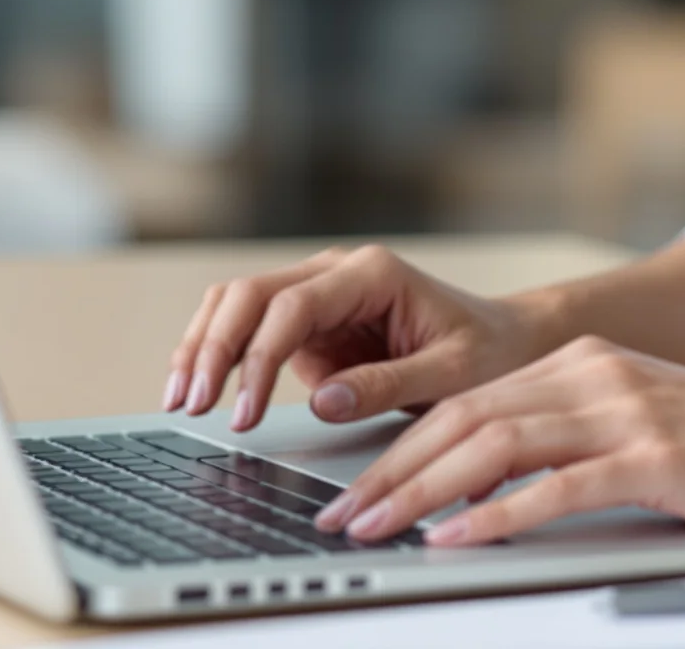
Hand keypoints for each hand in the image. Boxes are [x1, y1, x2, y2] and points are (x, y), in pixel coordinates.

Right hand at [163, 245, 556, 432]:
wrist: (504, 341)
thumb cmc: (487, 351)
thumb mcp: (452, 374)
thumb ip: (389, 385)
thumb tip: (322, 401)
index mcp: (371, 274)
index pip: (292, 305)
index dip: (259, 357)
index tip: (243, 409)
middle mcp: (335, 274)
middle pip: (249, 294)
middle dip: (212, 347)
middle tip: (192, 405)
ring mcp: (316, 295)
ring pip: (236, 303)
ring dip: (202, 346)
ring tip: (180, 400)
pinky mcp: (307, 325)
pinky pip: (247, 329)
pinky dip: (217, 354)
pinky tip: (196, 389)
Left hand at [309, 335, 684, 546]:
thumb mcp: (642, 425)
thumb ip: (572, 441)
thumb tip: (491, 488)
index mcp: (586, 362)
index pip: (468, 401)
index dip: (399, 445)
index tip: (356, 488)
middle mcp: (595, 373)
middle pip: (464, 418)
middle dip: (390, 470)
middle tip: (340, 515)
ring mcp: (623, 409)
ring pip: (493, 446)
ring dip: (421, 491)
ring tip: (373, 528)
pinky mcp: (653, 455)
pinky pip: (553, 487)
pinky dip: (493, 514)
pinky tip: (453, 538)